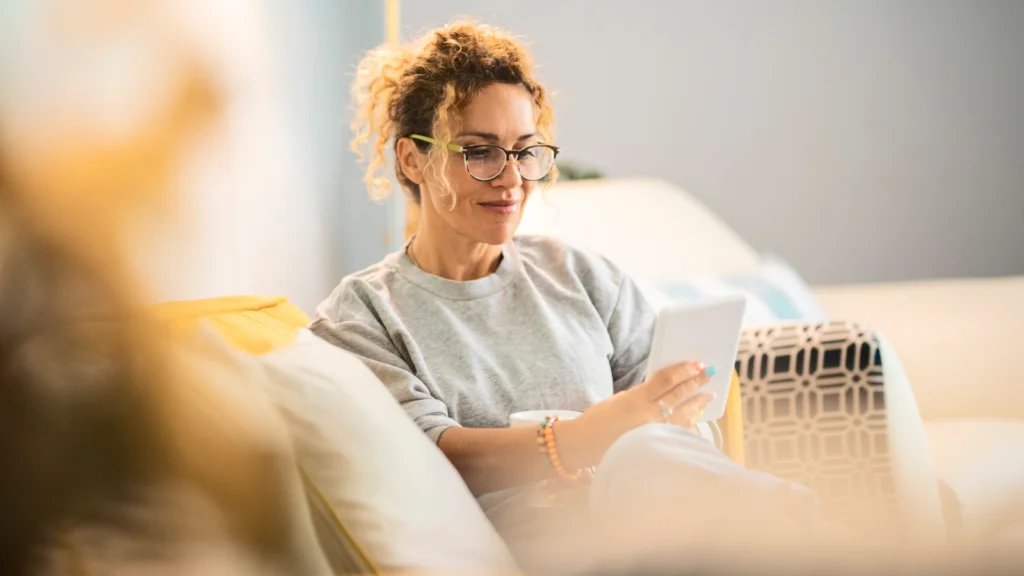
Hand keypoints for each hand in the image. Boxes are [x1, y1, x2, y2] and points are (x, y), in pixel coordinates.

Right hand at [557, 361, 715, 468]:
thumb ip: (643, 393)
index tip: (696, 364)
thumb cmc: (598, 419)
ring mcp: (654, 432)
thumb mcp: (619, 398)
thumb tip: (665, 387)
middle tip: (710, 372)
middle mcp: (648, 416)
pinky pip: (678, 432)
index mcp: (636, 400)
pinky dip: (689, 423)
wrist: (585, 444)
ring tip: (708, 394)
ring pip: (684, 415)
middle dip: (697, 382)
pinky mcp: (655, 445)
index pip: (666, 381)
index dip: (683, 371)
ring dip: (697, 403)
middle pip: (679, 395)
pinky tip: (696, 417)